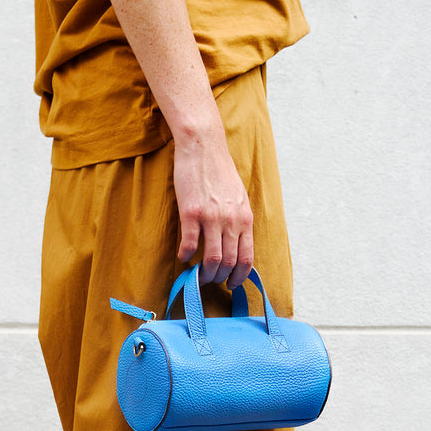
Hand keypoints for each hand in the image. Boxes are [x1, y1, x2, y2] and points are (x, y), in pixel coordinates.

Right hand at [173, 126, 254, 290]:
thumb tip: (236, 244)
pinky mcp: (191, 213)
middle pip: (228, 263)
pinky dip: (185, 256)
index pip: (246, 258)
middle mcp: (231, 221)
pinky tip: (183, 256)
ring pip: (211, 259)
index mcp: (245, 218)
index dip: (239, 277)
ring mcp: (211, 218)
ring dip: (203, 273)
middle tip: (210, 280)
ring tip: (197, 275)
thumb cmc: (220, 171)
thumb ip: (239, 221)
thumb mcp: (239, 197)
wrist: (204, 147)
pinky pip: (190, 245)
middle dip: (219, 278)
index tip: (231, 284)